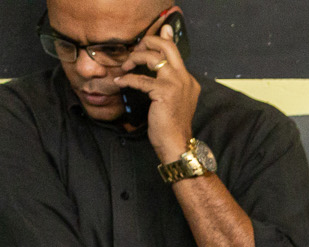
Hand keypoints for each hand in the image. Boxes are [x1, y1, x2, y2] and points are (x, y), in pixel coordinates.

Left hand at [114, 19, 199, 159]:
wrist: (176, 143)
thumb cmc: (171, 125)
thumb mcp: (172, 99)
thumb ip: (167, 83)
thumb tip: (155, 71)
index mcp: (188, 80)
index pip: (174, 52)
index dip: (159, 42)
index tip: (144, 42)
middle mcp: (185, 78)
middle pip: (168, 46)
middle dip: (149, 42)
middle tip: (136, 49)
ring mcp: (176, 84)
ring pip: (153, 57)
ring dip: (135, 58)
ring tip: (125, 66)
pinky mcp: (164, 92)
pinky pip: (140, 78)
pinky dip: (127, 79)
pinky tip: (120, 82)